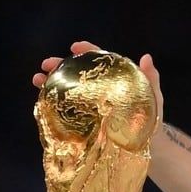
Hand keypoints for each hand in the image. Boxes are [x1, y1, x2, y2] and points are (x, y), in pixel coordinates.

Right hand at [33, 41, 165, 124]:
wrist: (147, 144)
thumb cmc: (151, 118)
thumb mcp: (154, 97)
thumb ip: (150, 78)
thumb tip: (146, 57)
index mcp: (114, 78)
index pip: (99, 59)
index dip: (87, 50)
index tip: (75, 46)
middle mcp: (98, 87)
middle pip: (77, 71)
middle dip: (60, 65)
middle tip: (46, 64)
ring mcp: (89, 103)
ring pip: (67, 88)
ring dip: (50, 81)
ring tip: (37, 79)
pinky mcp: (83, 119)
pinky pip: (64, 107)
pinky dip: (51, 101)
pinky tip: (41, 99)